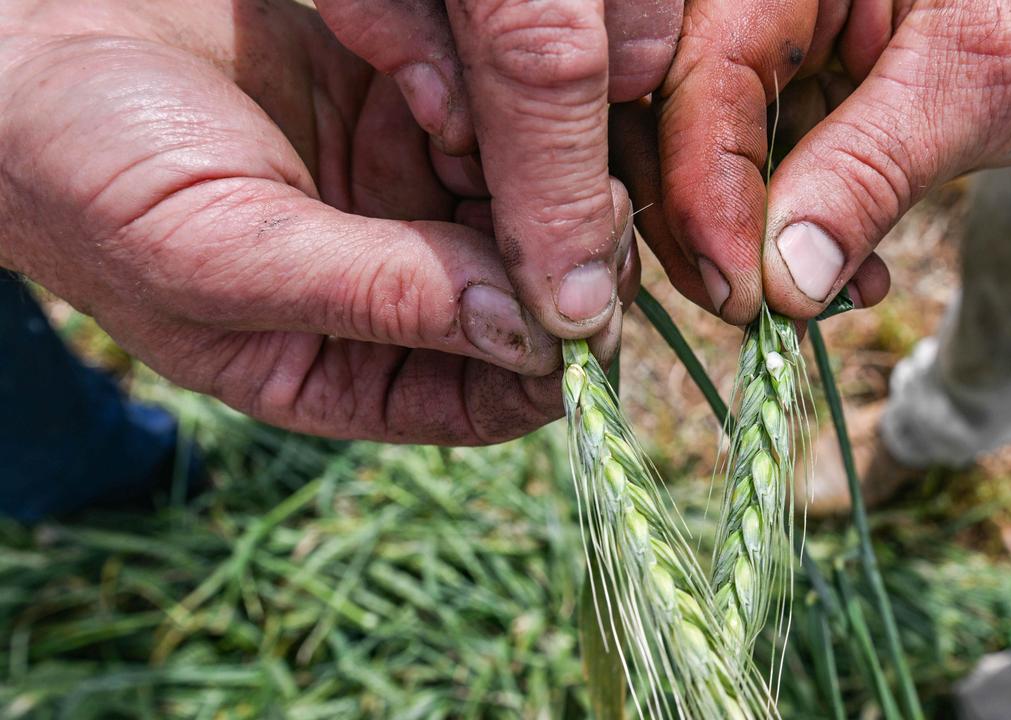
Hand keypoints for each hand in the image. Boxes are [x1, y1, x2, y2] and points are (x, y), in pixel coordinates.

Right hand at [0, 0, 636, 444]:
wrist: (26, 49)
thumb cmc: (90, 176)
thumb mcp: (225, 256)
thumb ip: (377, 299)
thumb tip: (531, 339)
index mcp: (344, 367)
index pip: (488, 398)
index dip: (552, 366)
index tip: (584, 313)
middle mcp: (390, 293)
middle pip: (528, 299)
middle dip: (563, 257)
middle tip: (583, 200)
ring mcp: (402, 202)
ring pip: (524, 205)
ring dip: (525, 166)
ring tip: (457, 117)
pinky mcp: (401, 115)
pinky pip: (485, 118)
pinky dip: (478, 95)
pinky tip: (422, 69)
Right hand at [615, 0, 1010, 323]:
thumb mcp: (981, 77)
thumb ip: (872, 167)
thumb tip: (783, 277)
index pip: (701, 83)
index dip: (703, 198)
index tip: (742, 296)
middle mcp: (759, 4)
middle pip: (669, 124)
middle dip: (705, 230)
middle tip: (762, 312)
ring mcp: (773, 49)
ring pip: (704, 160)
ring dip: (751, 247)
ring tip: (826, 296)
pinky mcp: (795, 94)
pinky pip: (760, 174)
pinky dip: (791, 238)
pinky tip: (847, 274)